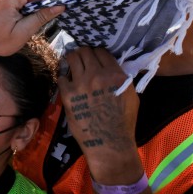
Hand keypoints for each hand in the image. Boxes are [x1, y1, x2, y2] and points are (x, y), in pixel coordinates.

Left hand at [59, 47, 140, 182]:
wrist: (109, 142)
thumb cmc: (123, 121)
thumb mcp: (130, 95)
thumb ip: (120, 77)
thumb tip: (110, 67)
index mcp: (115, 74)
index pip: (101, 51)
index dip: (97, 52)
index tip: (94, 57)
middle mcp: (97, 75)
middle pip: (84, 51)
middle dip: (82, 52)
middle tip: (81, 58)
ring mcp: (81, 84)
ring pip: (71, 58)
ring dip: (71, 59)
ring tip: (71, 63)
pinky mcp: (67, 95)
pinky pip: (61, 77)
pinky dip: (64, 77)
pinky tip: (67, 82)